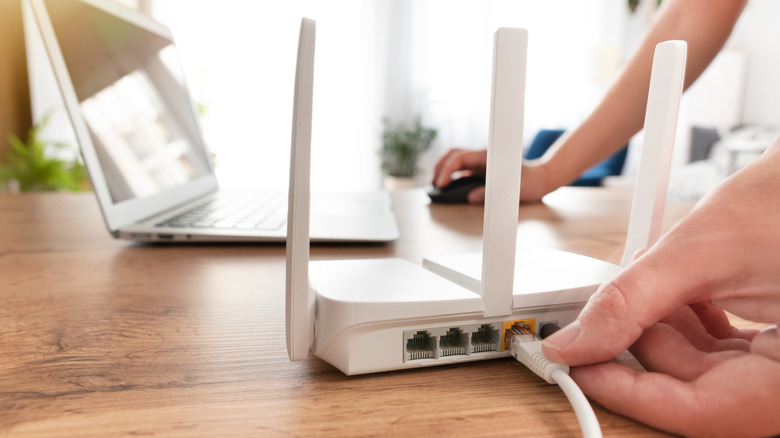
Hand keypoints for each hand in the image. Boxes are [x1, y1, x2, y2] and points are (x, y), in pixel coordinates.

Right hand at [430, 148, 553, 202]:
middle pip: (453, 154)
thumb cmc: (528, 183)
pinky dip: (450, 175)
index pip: (460, 158)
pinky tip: (447, 187)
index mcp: (487, 157)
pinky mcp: (481, 169)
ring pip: (455, 159)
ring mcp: (480, 162)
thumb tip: (470, 197)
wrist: (539, 179)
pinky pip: (461, 168)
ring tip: (435, 185)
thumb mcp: (513, 192)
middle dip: (439, 167)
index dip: (447, 171)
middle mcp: (482, 156)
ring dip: (443, 169)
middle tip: (433, 184)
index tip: (441, 185)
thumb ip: (491, 194)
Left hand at [542, 138, 779, 436]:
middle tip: (598, 318)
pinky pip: (721, 349)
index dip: (628, 392)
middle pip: (697, 389)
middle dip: (642, 346)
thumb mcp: (699, 251)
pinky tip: (670, 291)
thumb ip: (630, 300)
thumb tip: (574, 343)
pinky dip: (686, 322)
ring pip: (704, 369)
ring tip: (642, 286)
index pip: (699, 412)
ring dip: (661, 328)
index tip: (580, 367)